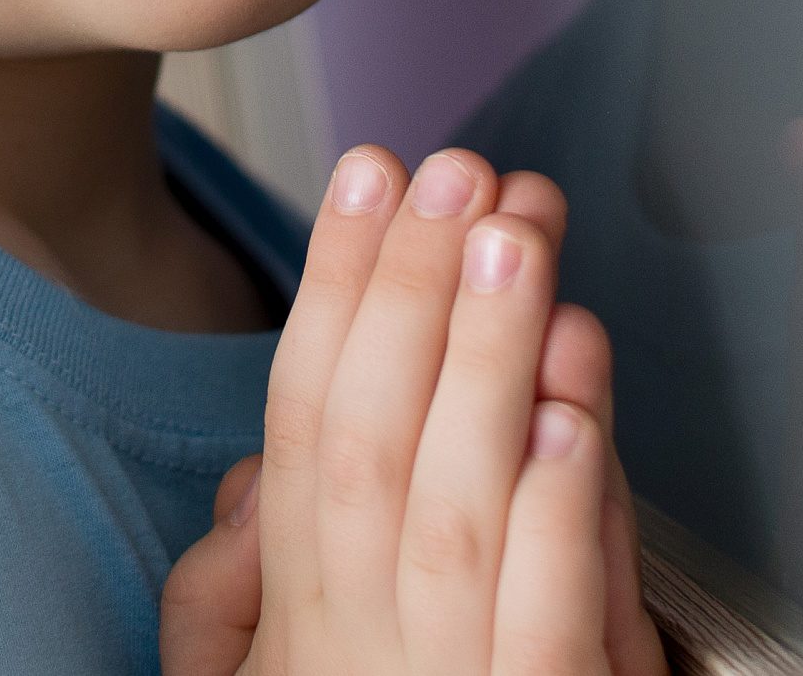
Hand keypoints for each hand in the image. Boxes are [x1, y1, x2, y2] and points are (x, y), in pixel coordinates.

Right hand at [159, 148, 667, 675]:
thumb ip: (229, 595)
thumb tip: (243, 483)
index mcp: (302, 612)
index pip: (304, 420)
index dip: (335, 287)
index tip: (371, 174)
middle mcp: (360, 642)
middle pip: (371, 442)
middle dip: (410, 288)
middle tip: (459, 173)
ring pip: (456, 508)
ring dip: (486, 360)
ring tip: (519, 240)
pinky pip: (546, 619)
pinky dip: (558, 516)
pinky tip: (574, 417)